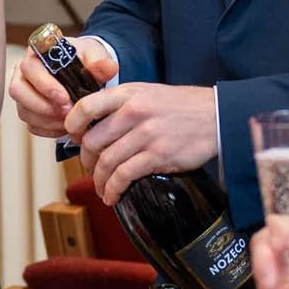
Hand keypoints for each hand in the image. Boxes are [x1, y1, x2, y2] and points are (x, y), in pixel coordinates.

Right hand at [7, 34, 117, 138]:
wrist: (83, 70)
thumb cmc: (83, 59)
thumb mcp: (94, 55)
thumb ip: (100, 61)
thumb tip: (108, 67)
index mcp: (36, 54)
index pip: (30, 68)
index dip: (44, 85)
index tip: (64, 98)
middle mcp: (23, 73)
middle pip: (18, 91)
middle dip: (43, 106)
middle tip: (67, 113)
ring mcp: (23, 93)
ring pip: (24, 111)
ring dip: (47, 120)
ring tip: (70, 121)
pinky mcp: (28, 111)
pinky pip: (32, 125)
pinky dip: (49, 130)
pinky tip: (66, 127)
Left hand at [65, 81, 217, 204]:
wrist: (216, 115)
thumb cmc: (180, 106)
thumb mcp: (147, 92)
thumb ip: (121, 104)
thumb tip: (93, 125)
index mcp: (127, 94)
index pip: (86, 106)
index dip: (73, 125)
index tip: (74, 138)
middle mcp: (134, 112)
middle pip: (93, 141)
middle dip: (86, 160)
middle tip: (90, 169)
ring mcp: (146, 134)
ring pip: (107, 162)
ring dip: (99, 180)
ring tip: (101, 188)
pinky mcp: (158, 155)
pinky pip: (125, 176)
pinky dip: (114, 189)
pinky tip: (113, 195)